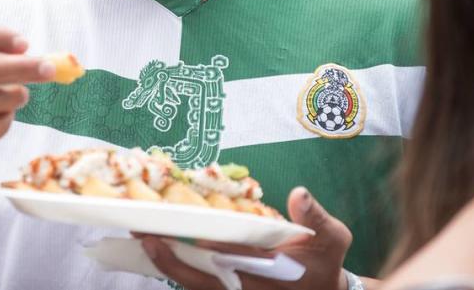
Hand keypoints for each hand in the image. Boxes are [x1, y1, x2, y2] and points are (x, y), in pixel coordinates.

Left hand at [141, 186, 352, 289]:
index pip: (235, 264)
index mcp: (268, 277)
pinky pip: (194, 280)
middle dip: (171, 260)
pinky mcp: (224, 287)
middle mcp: (243, 288)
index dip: (214, 251)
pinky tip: (156, 243)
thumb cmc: (324, 262)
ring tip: (141, 236)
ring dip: (166, 261)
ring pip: (192, 282)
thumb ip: (315, 218)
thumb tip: (299, 194)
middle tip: (145, 234)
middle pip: (200, 280)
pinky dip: (174, 262)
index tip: (192, 236)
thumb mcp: (331, 239)